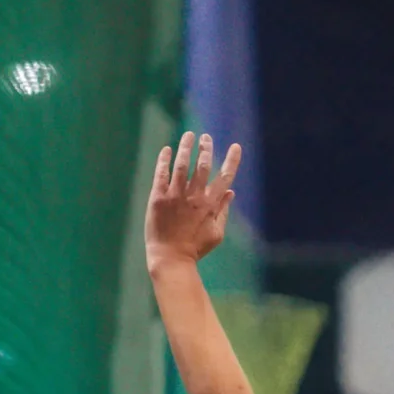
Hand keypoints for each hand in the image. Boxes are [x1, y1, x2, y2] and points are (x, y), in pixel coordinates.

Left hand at [146, 131, 240, 272]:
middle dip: (206, 148)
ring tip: (188, 135)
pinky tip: (167, 149)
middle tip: (205, 137)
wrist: (170, 258)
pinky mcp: (158, 198)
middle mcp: (194, 197)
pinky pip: (161, 174)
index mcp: (210, 205)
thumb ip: (223, 211)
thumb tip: (231, 193)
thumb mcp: (216, 233)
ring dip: (186, 148)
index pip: (225, 177)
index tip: (236, 146)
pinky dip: (164, 160)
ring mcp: (175, 196)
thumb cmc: (195, 248)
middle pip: (202, 166)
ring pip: (182, 165)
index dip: (232, 160)